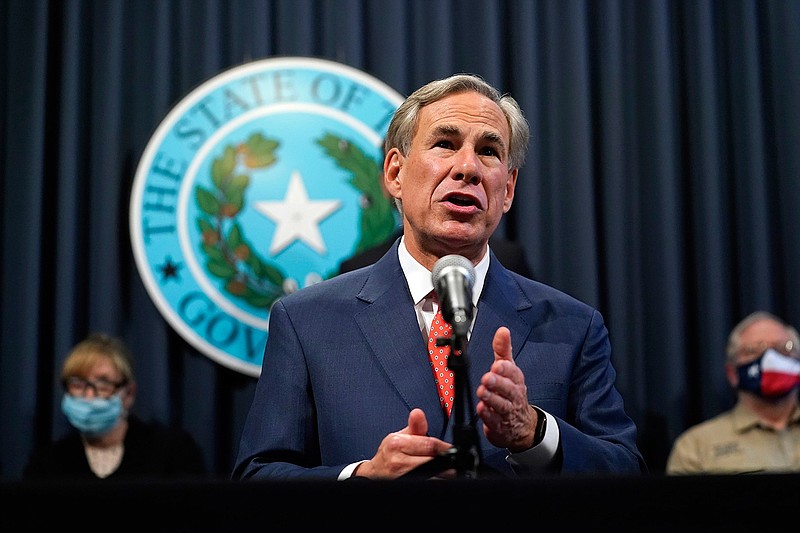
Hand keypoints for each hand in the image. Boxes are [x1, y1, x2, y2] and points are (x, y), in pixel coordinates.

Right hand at [353, 408, 453, 478]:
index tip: (451, 449)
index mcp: (398, 443)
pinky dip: (434, 481)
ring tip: (444, 471)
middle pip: (432, 461)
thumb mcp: (399, 436)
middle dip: (444, 462)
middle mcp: (398, 460)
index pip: (429, 444)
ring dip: (442, 474)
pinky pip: (427, 483)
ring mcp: (401, 476)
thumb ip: (415, 426)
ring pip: (431, 475)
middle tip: (450, 463)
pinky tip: (434, 477)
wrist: (375, 472)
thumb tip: (418, 413)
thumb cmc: (389, 454)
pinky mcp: (406, 485)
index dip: (444, 447)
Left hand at [476, 326, 536, 451]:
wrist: (522, 426)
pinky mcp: (499, 426)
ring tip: (482, 392)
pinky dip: (487, 416)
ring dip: (491, 398)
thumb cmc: (513, 393)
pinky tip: (481, 409)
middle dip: (498, 383)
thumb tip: (502, 330)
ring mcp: (507, 412)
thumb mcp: (509, 369)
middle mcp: (514, 396)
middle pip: (508, 389)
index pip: (514, 373)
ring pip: (501, 405)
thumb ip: (503, 350)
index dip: (506, 369)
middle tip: (487, 377)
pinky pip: (494, 421)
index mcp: (516, 381)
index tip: (498, 364)